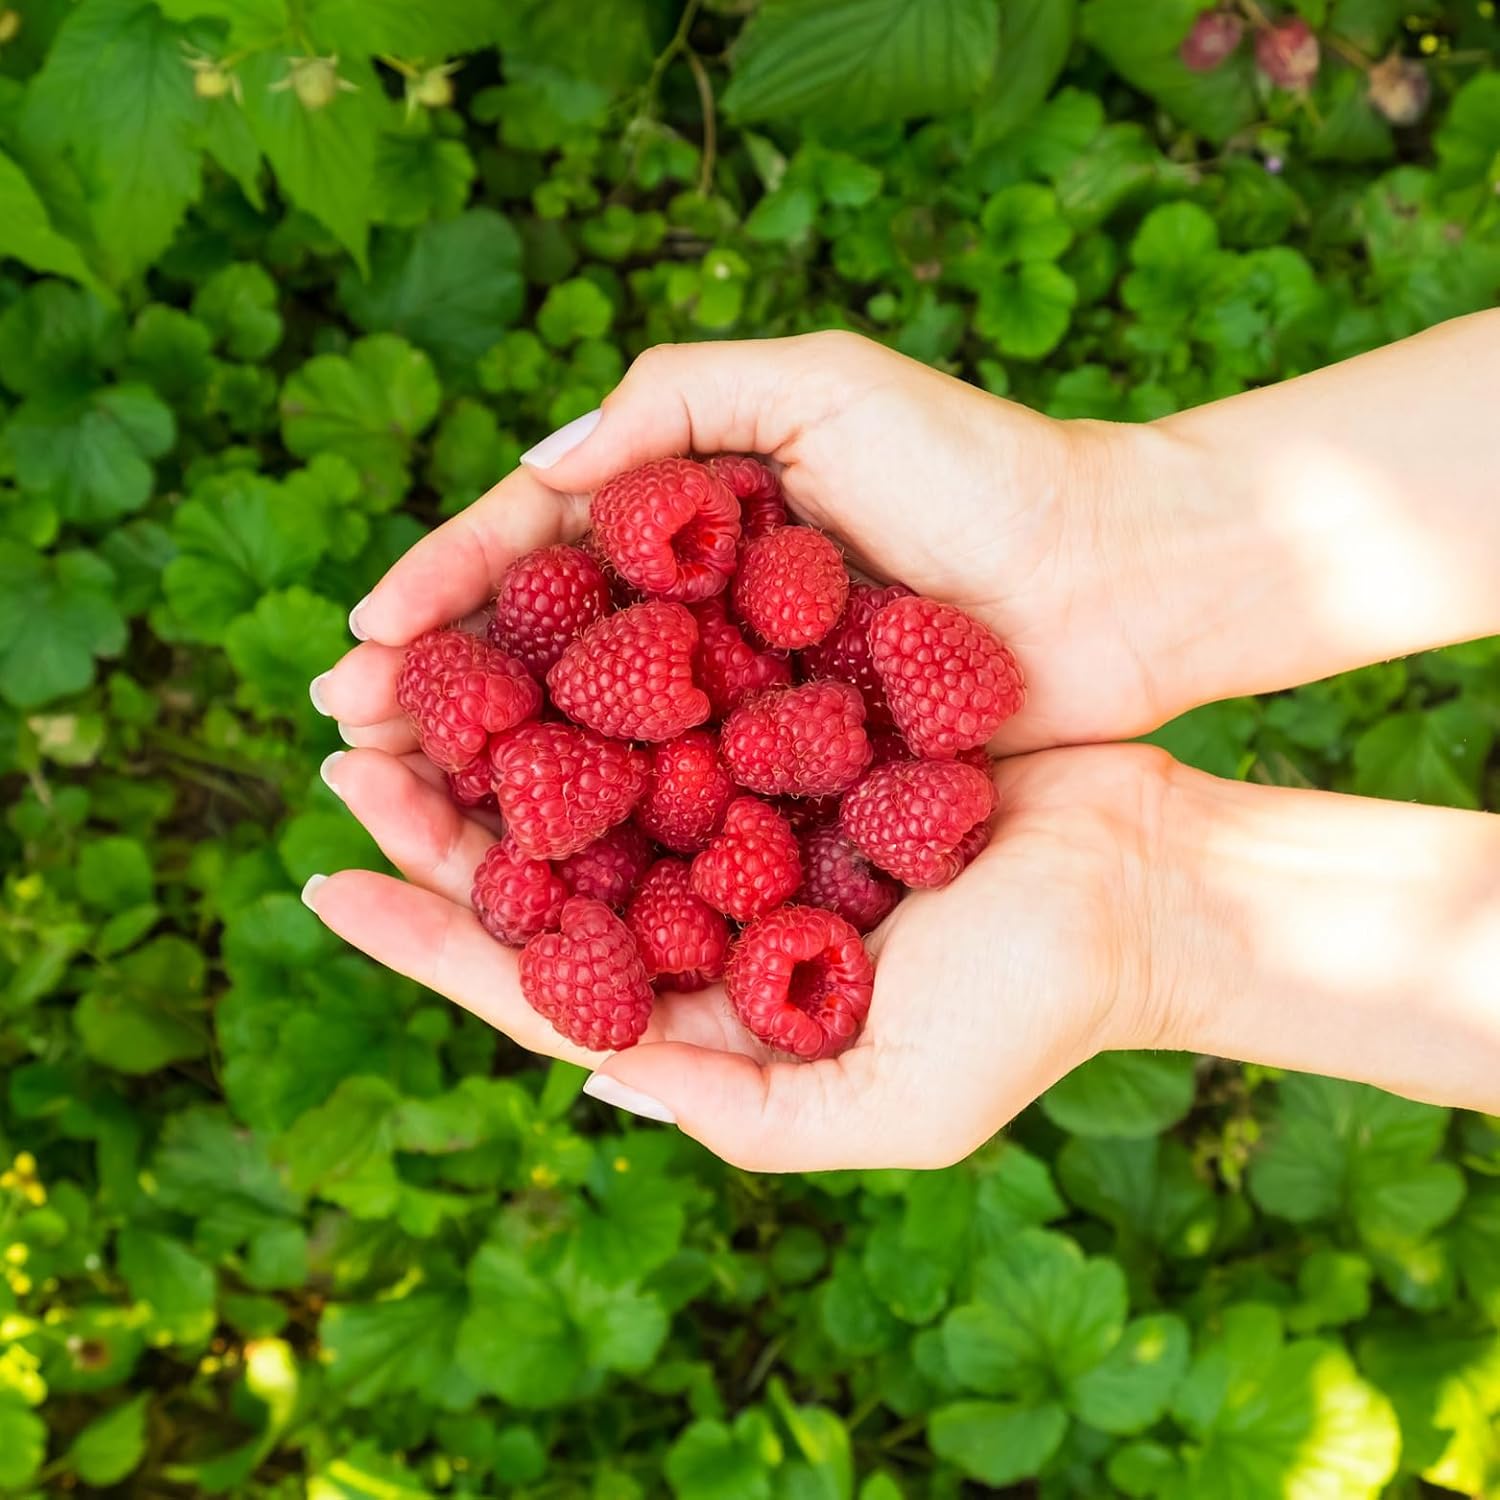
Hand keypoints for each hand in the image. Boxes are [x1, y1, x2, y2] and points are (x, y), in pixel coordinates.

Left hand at [306, 742, 1170, 1170]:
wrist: (1145, 882)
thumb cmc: (1034, 1006)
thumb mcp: (891, 1104)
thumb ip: (739, 1111)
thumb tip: (590, 1079)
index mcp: (713, 1007)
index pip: (543, 979)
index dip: (430, 935)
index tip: (331, 879)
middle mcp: (714, 907)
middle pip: (548, 862)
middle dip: (440, 808)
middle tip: (343, 740)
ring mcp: (753, 815)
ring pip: (598, 768)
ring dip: (505, 723)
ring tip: (408, 668)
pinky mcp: (799, 733)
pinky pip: (688, 696)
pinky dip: (616, 663)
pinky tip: (547, 614)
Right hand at [315, 331, 1178, 758]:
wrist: (1118, 585)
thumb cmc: (985, 473)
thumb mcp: (824, 388)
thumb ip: (676, 403)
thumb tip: (532, 474)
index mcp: (690, 516)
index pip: (535, 551)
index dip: (444, 590)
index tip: (362, 635)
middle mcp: (700, 615)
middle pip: (540, 657)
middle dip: (439, 693)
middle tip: (344, 736)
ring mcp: (741, 702)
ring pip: (590, 742)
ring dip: (493, 773)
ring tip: (401, 802)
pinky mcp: (792, 776)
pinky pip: (677, 805)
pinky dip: (604, 831)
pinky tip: (531, 861)